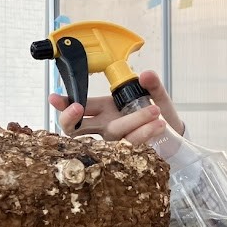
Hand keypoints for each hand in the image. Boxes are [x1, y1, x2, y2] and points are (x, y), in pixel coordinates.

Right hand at [49, 70, 184, 142]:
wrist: (172, 136)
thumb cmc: (156, 114)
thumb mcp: (155, 95)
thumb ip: (152, 84)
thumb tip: (146, 74)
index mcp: (104, 109)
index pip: (79, 107)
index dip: (64, 104)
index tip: (54, 98)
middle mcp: (105, 126)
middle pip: (76, 129)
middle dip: (70, 119)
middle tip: (77, 107)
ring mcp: (115, 140)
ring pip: (114, 133)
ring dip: (133, 121)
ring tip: (154, 110)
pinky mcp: (129, 151)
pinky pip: (132, 143)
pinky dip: (144, 133)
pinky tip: (157, 124)